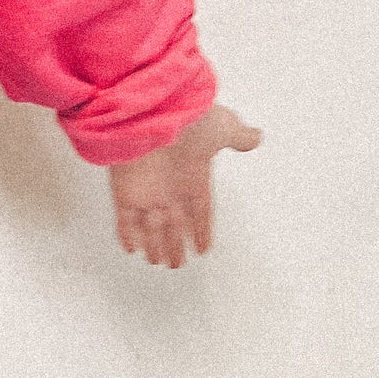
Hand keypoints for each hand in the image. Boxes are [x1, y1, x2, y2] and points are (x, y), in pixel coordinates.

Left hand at [107, 101, 261, 266]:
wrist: (153, 113)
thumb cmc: (189, 120)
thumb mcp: (222, 128)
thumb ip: (237, 136)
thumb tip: (254, 136)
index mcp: (193, 177)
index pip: (199, 210)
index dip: (201, 228)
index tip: (202, 246)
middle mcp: (170, 187)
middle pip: (174, 224)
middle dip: (175, 244)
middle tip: (176, 264)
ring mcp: (147, 191)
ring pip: (151, 227)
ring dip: (155, 246)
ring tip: (159, 262)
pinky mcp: (124, 192)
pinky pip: (125, 220)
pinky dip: (127, 235)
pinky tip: (131, 248)